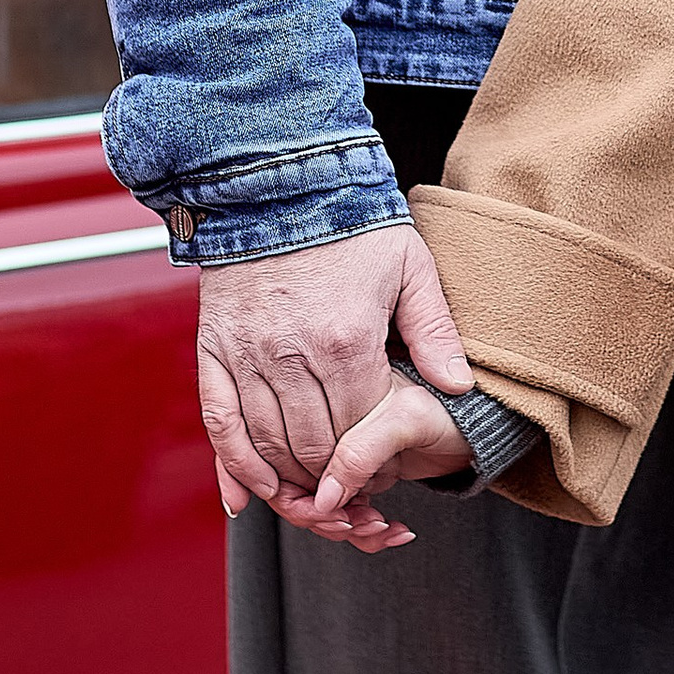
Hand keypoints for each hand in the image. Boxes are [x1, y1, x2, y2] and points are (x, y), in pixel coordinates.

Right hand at [196, 217, 474, 553]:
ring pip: (268, 445)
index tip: (385, 469)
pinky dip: (234, 465)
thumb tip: (459, 386)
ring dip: (291, 481)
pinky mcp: (213, 348)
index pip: (362, 431)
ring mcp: (248, 354)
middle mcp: (293, 354)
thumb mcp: (410, 266)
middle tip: (351, 488)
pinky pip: (220, 422)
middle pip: (314, 448)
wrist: (277, 180)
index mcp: (347, 338)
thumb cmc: (349, 221)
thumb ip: (435, 331)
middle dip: (336, 479)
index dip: (375, 461)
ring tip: (312, 490)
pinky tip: (249, 493)